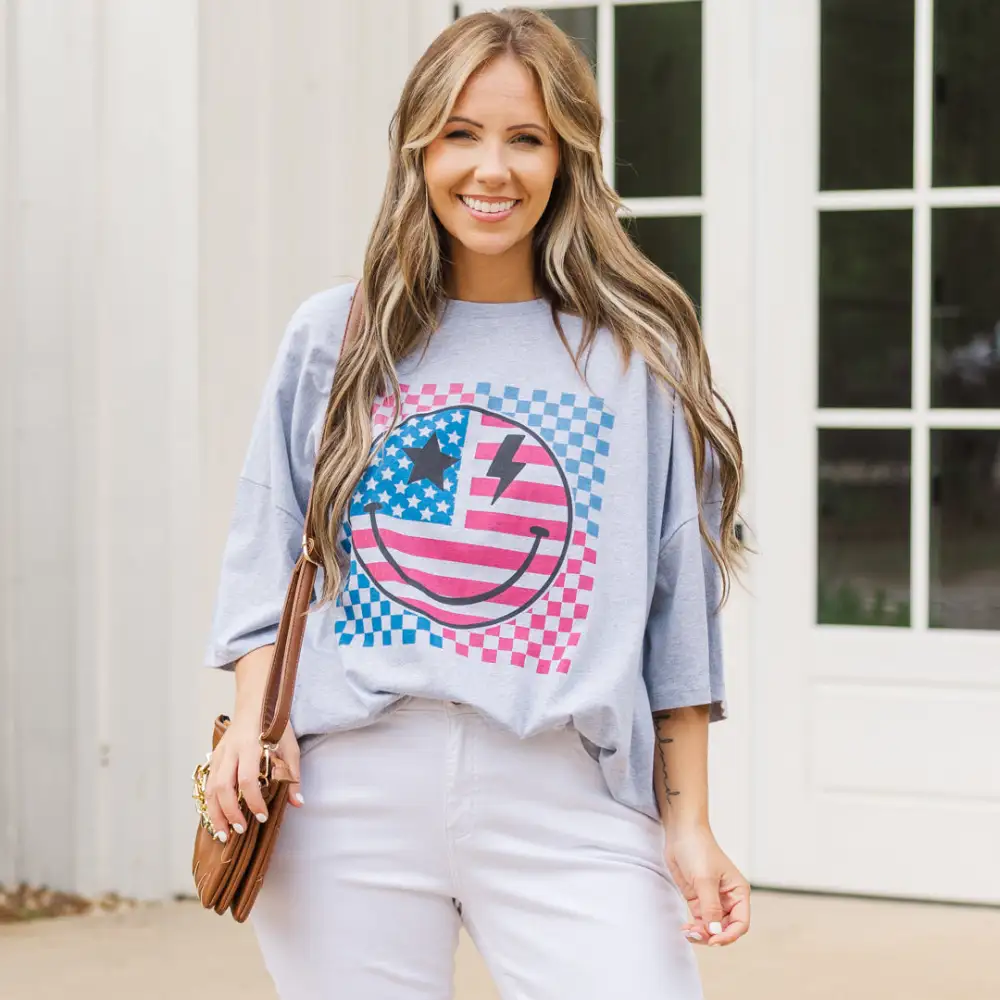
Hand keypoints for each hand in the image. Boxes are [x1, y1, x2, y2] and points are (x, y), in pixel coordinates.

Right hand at [203, 715, 302, 842]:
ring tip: (223, 833)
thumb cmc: (275, 725)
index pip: (248, 779)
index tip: (262, 817)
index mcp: (250, 746)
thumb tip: (297, 803)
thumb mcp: (290, 747)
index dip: (253, 801)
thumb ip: (292, 775)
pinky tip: (216, 818)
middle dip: (229, 813)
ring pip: (210, 788)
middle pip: (223, 787)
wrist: (255, 703)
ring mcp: (219, 754)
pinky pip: (207, 784)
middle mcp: (231, 751)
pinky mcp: (214, 757)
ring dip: (215, 813)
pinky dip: (210, 803)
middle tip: (239, 831)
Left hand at [665, 823, 750, 946]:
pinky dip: (694, 928)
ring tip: (688, 932)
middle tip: (696, 935)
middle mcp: (728, 898)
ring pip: (712, 927)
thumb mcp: (705, 879)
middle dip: (713, 935)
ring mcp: (712, 899)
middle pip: (726, 928)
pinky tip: (686, 929)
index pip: (741, 923)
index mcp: (738, 892)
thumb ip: (710, 907)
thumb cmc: (698, 849)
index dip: (729, 935)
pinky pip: (700, 921)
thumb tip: (715, 932)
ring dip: (702, 934)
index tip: (714, 940)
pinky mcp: (698, 898)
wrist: (680, 832)